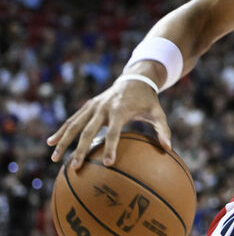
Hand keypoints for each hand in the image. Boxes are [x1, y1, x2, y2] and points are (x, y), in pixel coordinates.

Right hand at [46, 63, 171, 170]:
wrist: (135, 79)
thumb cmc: (147, 100)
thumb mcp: (158, 113)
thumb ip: (163, 130)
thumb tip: (169, 149)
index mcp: (120, 110)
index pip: (114, 131)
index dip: (111, 147)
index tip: (108, 163)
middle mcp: (103, 107)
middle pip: (89, 130)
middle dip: (81, 149)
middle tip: (76, 167)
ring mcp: (94, 106)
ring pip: (75, 124)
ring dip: (64, 141)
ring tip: (54, 159)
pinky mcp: (88, 106)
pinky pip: (72, 119)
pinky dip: (61, 130)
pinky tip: (51, 142)